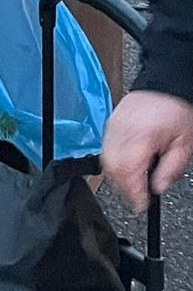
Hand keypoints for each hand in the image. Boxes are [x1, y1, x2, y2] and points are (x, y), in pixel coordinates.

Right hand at [102, 89, 192, 209]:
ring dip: (117, 176)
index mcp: (140, 137)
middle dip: (123, 187)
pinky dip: (113, 162)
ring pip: (105, 159)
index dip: (133, 193)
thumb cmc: (177, 111)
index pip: (128, 172)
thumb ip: (172, 169)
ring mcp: (113, 126)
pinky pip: (106, 148)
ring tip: (132, 185)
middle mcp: (121, 131)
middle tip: (137, 197)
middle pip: (111, 167)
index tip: (140, 205)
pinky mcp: (111, 124)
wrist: (165, 85)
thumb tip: (158, 188)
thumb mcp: (185, 145)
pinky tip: (126, 167)